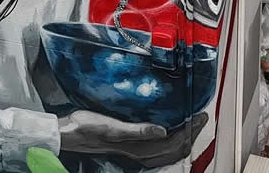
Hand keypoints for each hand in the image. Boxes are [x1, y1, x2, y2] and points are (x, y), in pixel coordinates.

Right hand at [59, 109, 208, 166]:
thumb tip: (163, 130)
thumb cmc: (86, 127)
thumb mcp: (111, 126)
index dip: (189, 130)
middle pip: (174, 149)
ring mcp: (135, 151)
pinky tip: (169, 127)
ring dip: (182, 136)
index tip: (200, 115)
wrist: (68, 134)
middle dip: (191, 134)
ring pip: (167, 150)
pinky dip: (170, 139)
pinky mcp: (129, 146)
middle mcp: (139, 153)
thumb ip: (137, 131)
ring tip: (191, 120)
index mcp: (137, 149)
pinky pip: (157, 147)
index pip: (173, 143)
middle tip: (201, 116)